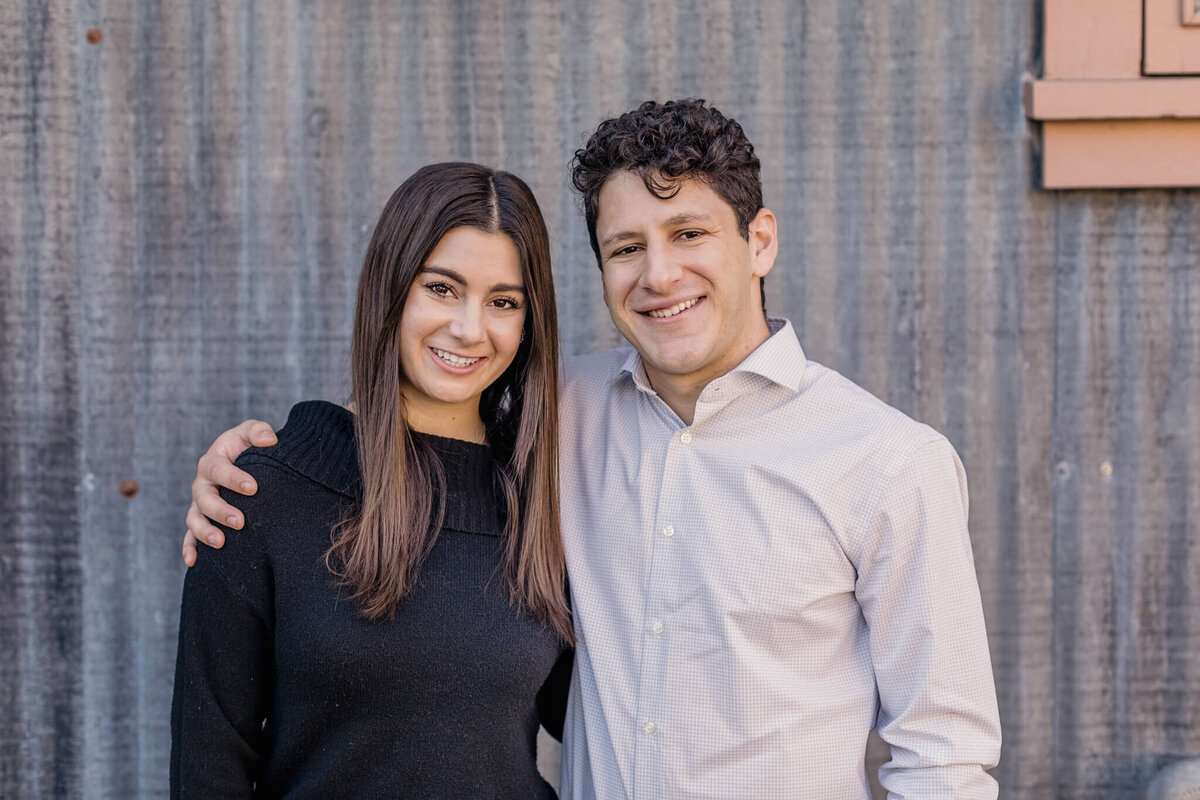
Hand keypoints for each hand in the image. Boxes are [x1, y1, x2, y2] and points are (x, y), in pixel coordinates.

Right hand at [182, 419, 277, 565]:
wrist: (243, 463)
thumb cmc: (247, 448)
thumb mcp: (250, 433)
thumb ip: (258, 431)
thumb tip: (269, 439)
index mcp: (212, 461)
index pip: (218, 469)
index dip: (233, 478)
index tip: (253, 488)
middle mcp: (202, 483)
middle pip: (204, 498)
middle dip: (220, 511)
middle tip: (240, 521)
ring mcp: (199, 504)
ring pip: (194, 519)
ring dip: (204, 532)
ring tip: (220, 542)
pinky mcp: (200, 520)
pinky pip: (189, 537)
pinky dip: (189, 548)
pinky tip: (192, 562)